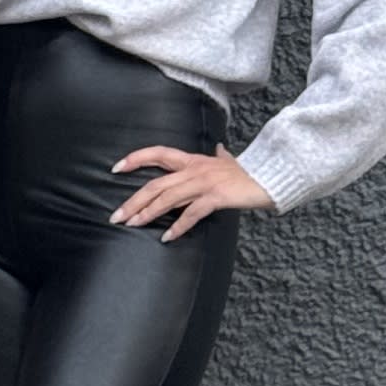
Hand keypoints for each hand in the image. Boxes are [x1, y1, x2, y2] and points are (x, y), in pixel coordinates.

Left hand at [109, 143, 276, 241]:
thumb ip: (220, 156)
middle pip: (155, 184)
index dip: (135, 159)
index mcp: (193, 160)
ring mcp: (204, 183)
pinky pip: (192, 213)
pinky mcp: (216, 197)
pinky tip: (167, 237)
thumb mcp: (229, 161)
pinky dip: (178, 226)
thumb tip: (220, 148)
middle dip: (133, 200)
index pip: (157, 154)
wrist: (270, 177)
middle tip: (116, 216)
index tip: (116, 168)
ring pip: (168, 198)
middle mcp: (194, 169)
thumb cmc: (248, 172)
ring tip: (132, 225)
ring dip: (147, 213)